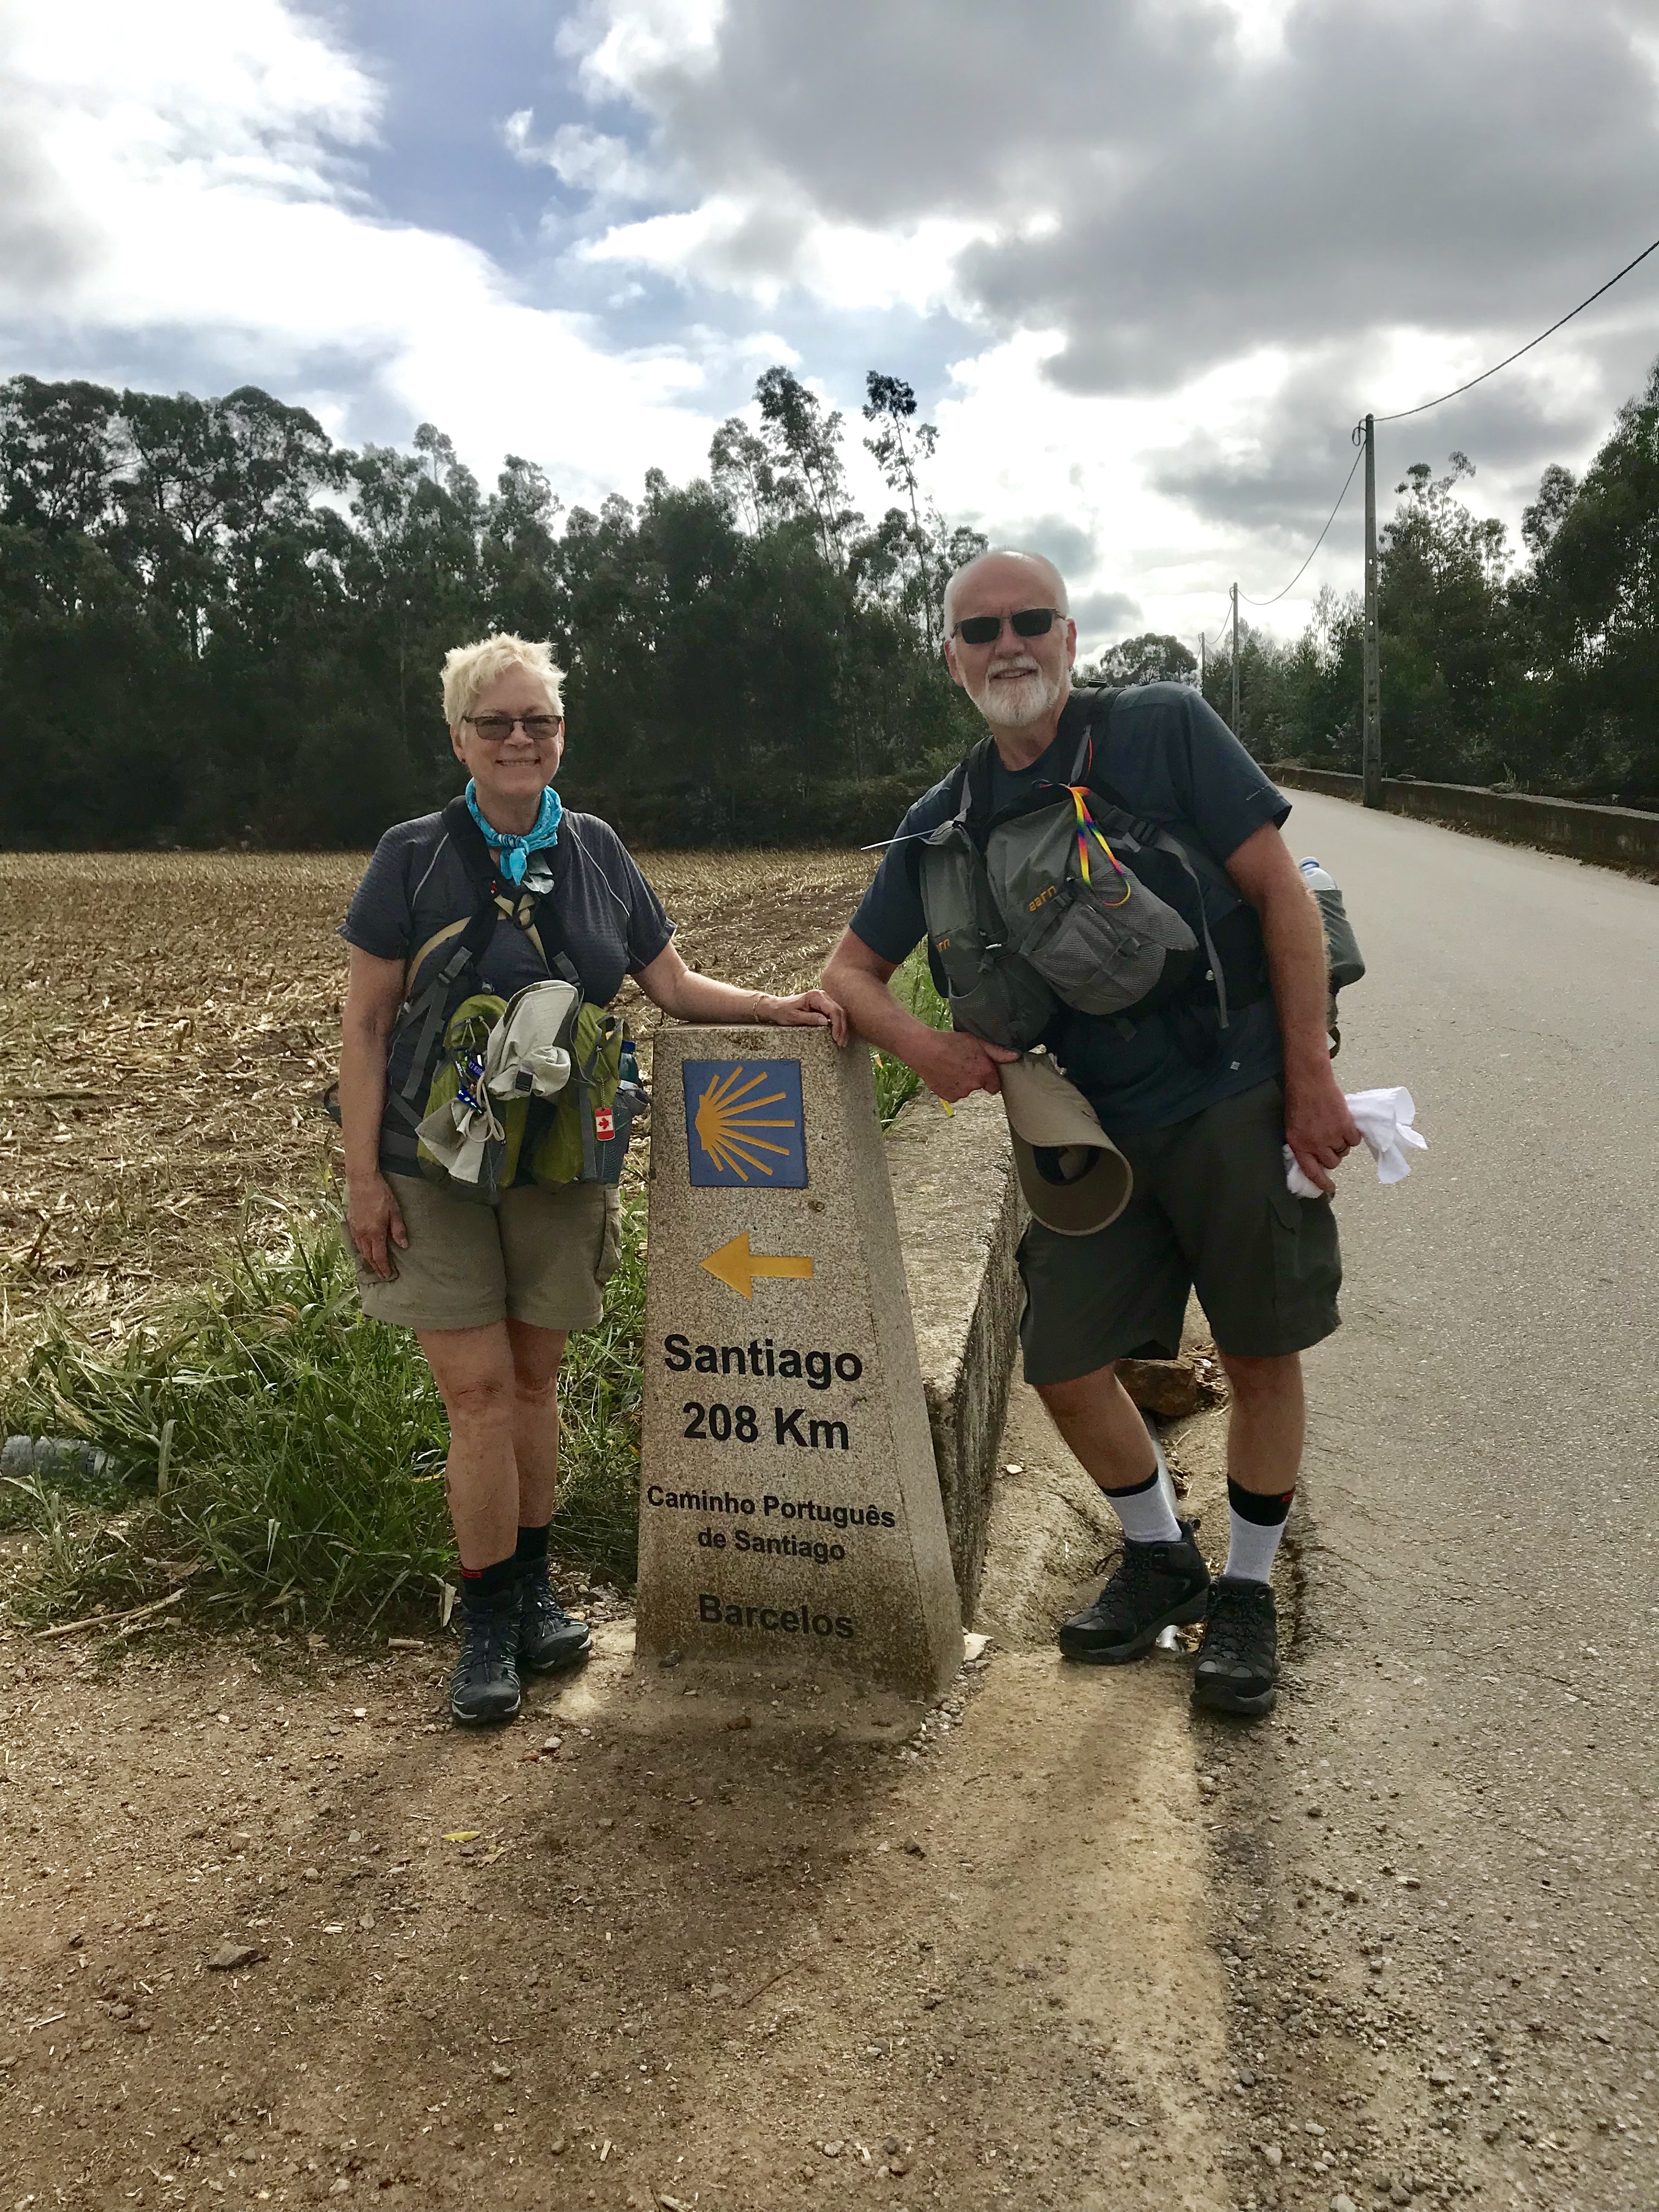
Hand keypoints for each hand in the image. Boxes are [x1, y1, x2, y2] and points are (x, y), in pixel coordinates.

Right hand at [346, 1172, 407, 1280]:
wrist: (362, 1181)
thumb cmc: (381, 1194)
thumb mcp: (395, 1211)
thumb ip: (398, 1229)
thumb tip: (403, 1245)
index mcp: (375, 1232)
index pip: (379, 1256)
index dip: (383, 1267)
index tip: (388, 1275)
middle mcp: (363, 1234)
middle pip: (368, 1256)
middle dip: (376, 1266)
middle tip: (382, 1274)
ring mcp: (355, 1229)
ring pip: (361, 1250)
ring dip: (368, 1259)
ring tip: (374, 1265)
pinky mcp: (350, 1222)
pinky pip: (355, 1241)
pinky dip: (361, 1249)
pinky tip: (364, 1249)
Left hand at [758, 989, 848, 1045]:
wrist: (777, 1007)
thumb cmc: (783, 1011)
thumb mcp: (794, 1017)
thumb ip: (810, 1018)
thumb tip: (826, 1022)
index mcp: (815, 996)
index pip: (832, 1010)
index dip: (837, 1025)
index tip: (836, 1038)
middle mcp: (822, 995)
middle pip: (839, 1011)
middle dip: (842, 1028)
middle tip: (841, 1042)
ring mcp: (824, 999)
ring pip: (839, 1013)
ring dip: (842, 1027)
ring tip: (841, 1041)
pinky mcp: (824, 1005)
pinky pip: (835, 1014)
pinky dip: (838, 1025)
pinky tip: (839, 1035)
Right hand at [913, 1028, 1020, 1103]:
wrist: (922, 1049)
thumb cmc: (948, 1042)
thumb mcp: (977, 1041)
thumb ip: (997, 1051)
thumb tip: (1015, 1056)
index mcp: (984, 1073)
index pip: (995, 1085)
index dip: (989, 1076)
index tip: (982, 1068)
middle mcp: (973, 1086)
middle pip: (979, 1086)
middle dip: (974, 1076)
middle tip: (964, 1062)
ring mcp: (959, 1093)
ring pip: (965, 1089)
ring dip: (961, 1081)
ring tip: (952, 1065)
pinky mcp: (946, 1096)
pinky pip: (953, 1093)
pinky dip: (950, 1085)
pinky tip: (945, 1072)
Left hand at [1284, 1067, 1362, 1196]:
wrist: (1309, 1082)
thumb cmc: (1298, 1101)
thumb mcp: (1292, 1127)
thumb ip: (1303, 1144)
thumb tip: (1315, 1157)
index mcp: (1299, 1145)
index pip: (1311, 1172)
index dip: (1322, 1182)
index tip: (1329, 1188)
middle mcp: (1315, 1144)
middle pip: (1333, 1162)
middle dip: (1333, 1155)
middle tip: (1331, 1142)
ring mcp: (1331, 1136)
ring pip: (1345, 1151)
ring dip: (1342, 1143)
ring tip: (1336, 1127)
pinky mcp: (1345, 1126)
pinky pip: (1355, 1140)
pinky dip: (1352, 1134)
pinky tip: (1345, 1124)